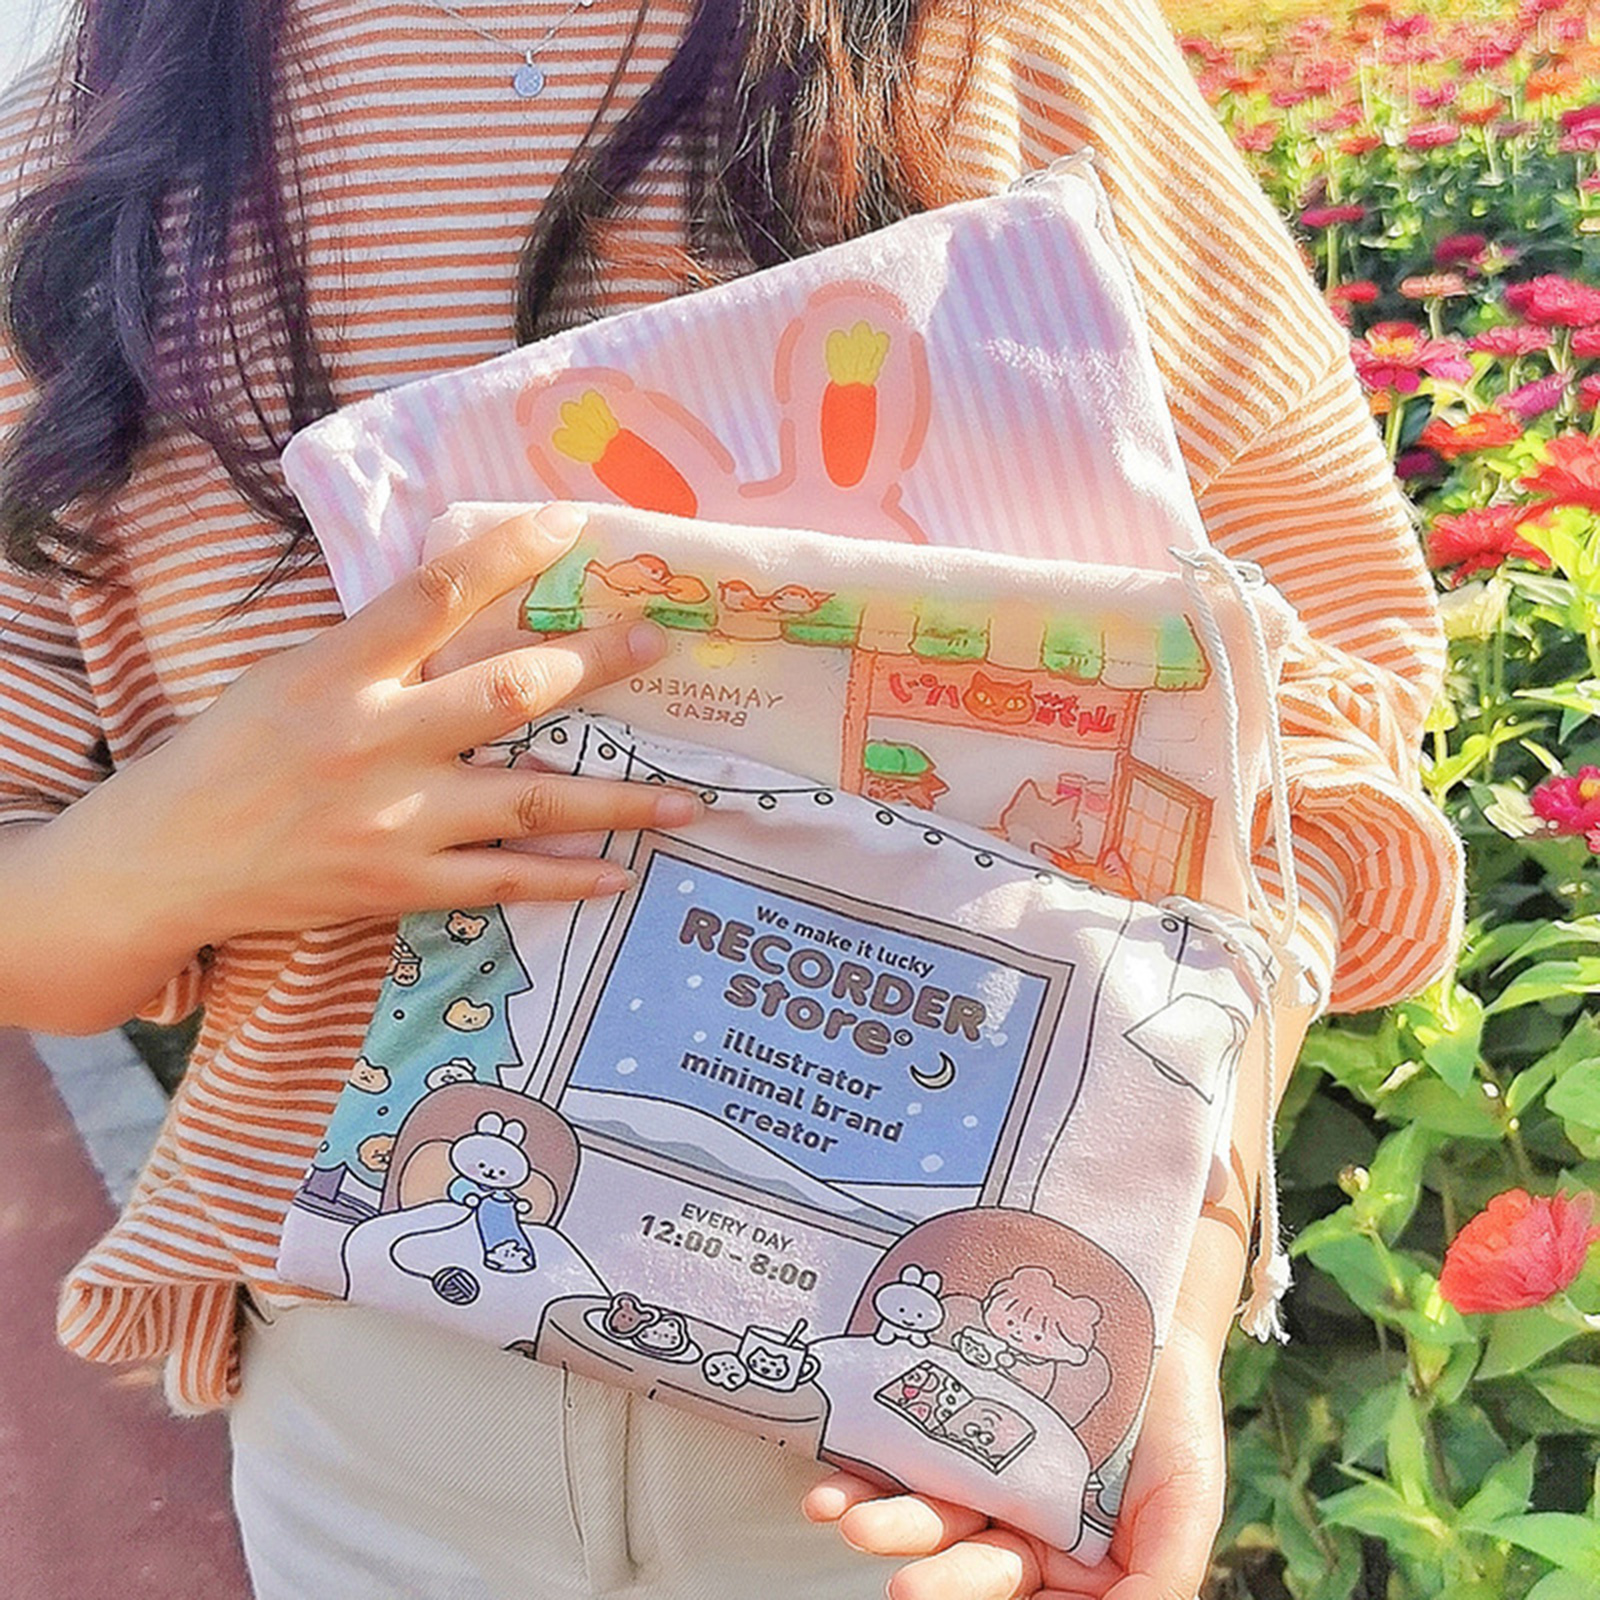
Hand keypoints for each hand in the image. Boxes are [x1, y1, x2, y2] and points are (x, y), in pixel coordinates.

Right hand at [8, 504, 697, 1027]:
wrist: (162, 861)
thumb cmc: (229, 753)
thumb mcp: (289, 674)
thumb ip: (378, 648)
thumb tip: (467, 598)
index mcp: (338, 670)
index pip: (438, 590)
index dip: (512, 550)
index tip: (575, 523)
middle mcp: (375, 740)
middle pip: (511, 692)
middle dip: (599, 664)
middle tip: (666, 643)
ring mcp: (393, 819)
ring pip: (531, 802)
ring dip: (619, 800)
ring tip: (691, 798)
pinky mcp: (398, 885)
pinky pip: (502, 883)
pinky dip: (566, 883)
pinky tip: (621, 876)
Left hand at [801, 1322, 1223, 1599]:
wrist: (1149, 1308)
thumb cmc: (1177, 1418)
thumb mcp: (1184, 1508)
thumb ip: (1156, 1581)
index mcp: (1069, 1562)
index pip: (1018, 1597)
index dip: (977, 1597)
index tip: (933, 1594)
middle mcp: (1016, 1525)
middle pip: (969, 1565)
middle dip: (936, 1577)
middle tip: (904, 1587)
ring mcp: (978, 1469)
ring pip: (927, 1509)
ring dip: (885, 1521)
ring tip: (848, 1520)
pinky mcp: (947, 1414)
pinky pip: (901, 1446)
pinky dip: (864, 1468)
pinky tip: (831, 1481)